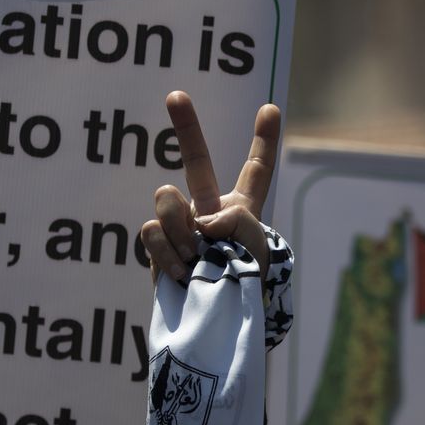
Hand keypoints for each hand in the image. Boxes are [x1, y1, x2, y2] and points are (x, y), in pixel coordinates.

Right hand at [140, 90, 280, 281]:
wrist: (218, 329)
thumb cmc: (245, 288)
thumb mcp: (253, 245)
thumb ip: (231, 216)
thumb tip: (194, 216)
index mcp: (242, 210)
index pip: (256, 171)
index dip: (264, 140)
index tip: (270, 107)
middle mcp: (209, 212)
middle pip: (196, 163)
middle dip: (185, 127)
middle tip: (175, 95)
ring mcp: (181, 228)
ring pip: (168, 199)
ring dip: (183, 229)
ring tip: (197, 258)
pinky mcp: (158, 248)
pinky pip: (154, 231)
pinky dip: (169, 251)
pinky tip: (182, 271)